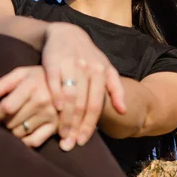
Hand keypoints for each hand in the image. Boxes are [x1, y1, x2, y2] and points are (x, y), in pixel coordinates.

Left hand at [0, 65, 59, 147]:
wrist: (65, 82)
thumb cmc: (37, 78)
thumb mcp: (20, 74)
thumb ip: (1, 84)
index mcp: (31, 85)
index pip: (7, 107)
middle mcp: (42, 101)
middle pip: (12, 122)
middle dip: (1, 123)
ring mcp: (50, 115)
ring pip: (20, 132)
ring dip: (11, 132)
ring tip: (9, 126)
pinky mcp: (56, 126)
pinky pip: (34, 141)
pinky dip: (24, 142)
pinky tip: (20, 136)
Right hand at [42, 22, 125, 150]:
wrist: (66, 33)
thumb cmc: (88, 56)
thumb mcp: (105, 68)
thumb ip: (115, 89)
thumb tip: (123, 111)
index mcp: (100, 73)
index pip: (95, 105)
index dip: (89, 125)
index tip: (82, 141)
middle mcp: (86, 69)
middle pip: (82, 105)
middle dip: (75, 127)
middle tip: (69, 144)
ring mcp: (70, 65)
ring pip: (69, 97)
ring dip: (65, 118)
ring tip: (61, 134)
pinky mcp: (53, 62)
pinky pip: (54, 84)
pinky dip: (55, 98)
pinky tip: (54, 112)